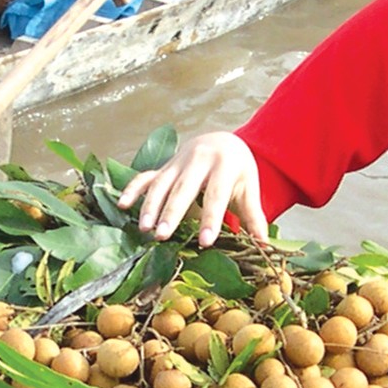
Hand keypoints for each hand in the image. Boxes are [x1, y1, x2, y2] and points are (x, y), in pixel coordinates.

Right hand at [117, 130, 265, 246]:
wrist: (222, 140)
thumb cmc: (237, 169)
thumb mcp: (249, 187)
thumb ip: (254, 217)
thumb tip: (265, 247)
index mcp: (224, 165)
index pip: (216, 194)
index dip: (210, 218)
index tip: (205, 241)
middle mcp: (199, 160)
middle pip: (183, 189)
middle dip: (172, 213)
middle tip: (162, 236)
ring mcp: (178, 162)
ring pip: (162, 184)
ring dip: (151, 205)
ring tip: (144, 229)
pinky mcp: (165, 165)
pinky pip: (146, 176)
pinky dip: (133, 189)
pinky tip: (122, 205)